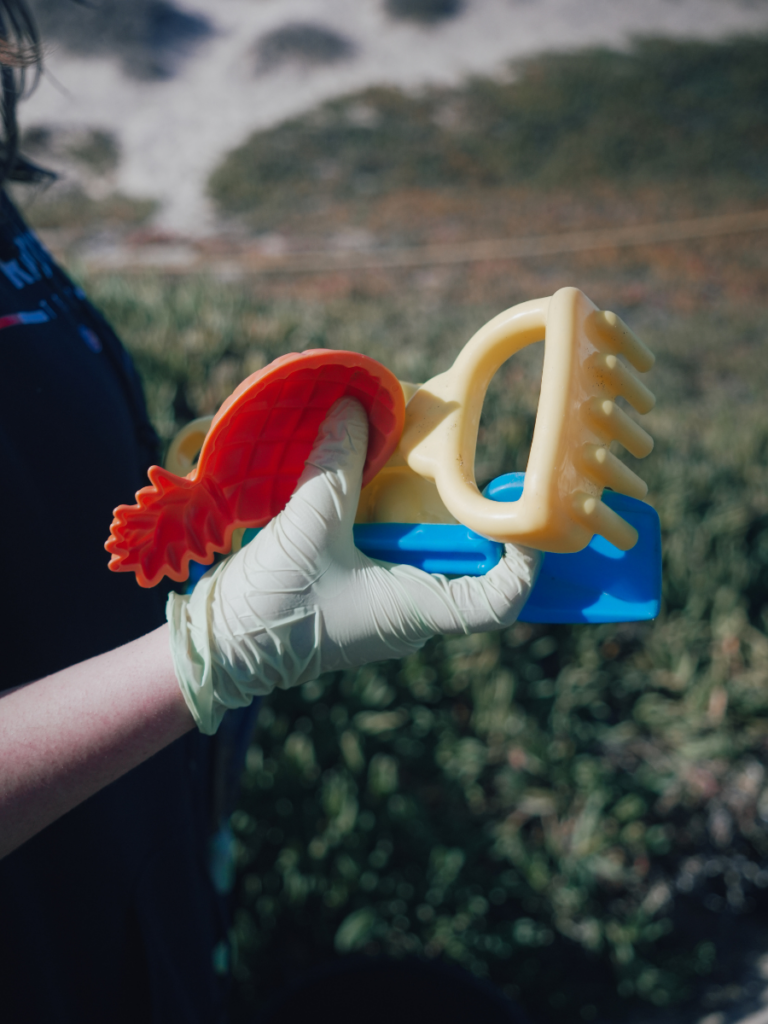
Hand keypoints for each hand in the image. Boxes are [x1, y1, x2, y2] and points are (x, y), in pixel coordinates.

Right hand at [168, 398, 539, 733]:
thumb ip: (336, 465)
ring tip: (438, 460)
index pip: (499, 598)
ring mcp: (390, 600)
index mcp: (417, 610)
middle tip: (487, 467)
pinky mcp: (365, 586)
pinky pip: (400, 549)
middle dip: (480, 518)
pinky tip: (387, 477)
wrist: (222, 644)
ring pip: (435, 553)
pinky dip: (399, 514)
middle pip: (472, 565)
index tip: (527, 511)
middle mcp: (414, 608)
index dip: (526, 559)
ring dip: (437, 512)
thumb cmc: (272, 607)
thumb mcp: (308, 527)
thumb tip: (354, 407)